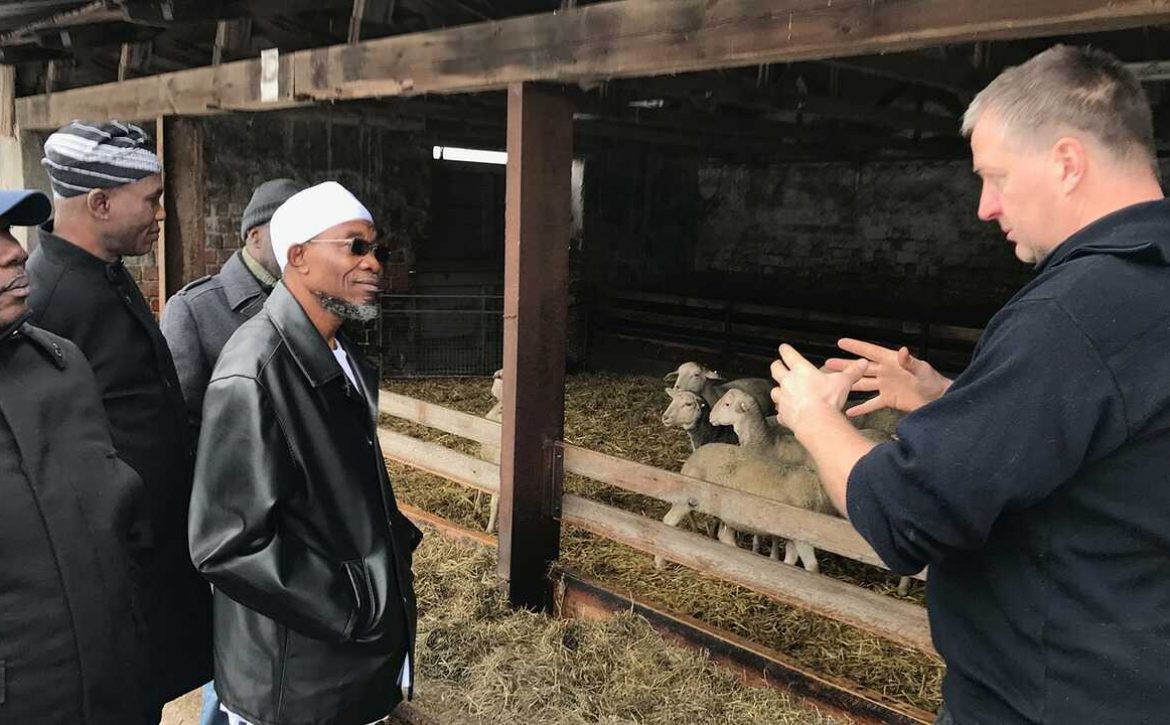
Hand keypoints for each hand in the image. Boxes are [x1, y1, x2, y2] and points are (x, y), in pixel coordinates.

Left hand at [770, 344, 867, 431]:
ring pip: (774, 391)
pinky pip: (780, 412)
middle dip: (777, 366)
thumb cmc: (826, 399)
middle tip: (778, 365)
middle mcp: (788, 382)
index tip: (784, 348)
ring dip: (778, 390)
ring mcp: (783, 398)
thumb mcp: (843, 382)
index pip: (788, 354)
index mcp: (801, 370)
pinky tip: (787, 413)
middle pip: (775, 369)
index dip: (785, 350)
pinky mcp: (783, 414)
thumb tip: (861, 364)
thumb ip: (852, 372)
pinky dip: (783, 412)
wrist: (815, 420)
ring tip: (782, 391)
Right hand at [823, 338, 951, 415]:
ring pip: (863, 384)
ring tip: (834, 383)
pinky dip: (861, 408)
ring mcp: (885, 386)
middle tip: (828, 364)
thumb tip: (902, 350)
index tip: (841, 342)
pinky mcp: (888, 400)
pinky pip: (871, 403)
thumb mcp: (922, 370)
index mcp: (892, 361)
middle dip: (845, 366)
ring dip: (849, 383)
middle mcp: (886, 372)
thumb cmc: (933, 382)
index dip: (856, 347)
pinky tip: (849, 411)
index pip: (871, 352)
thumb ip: (910, 362)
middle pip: (861, 368)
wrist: (939, 400)